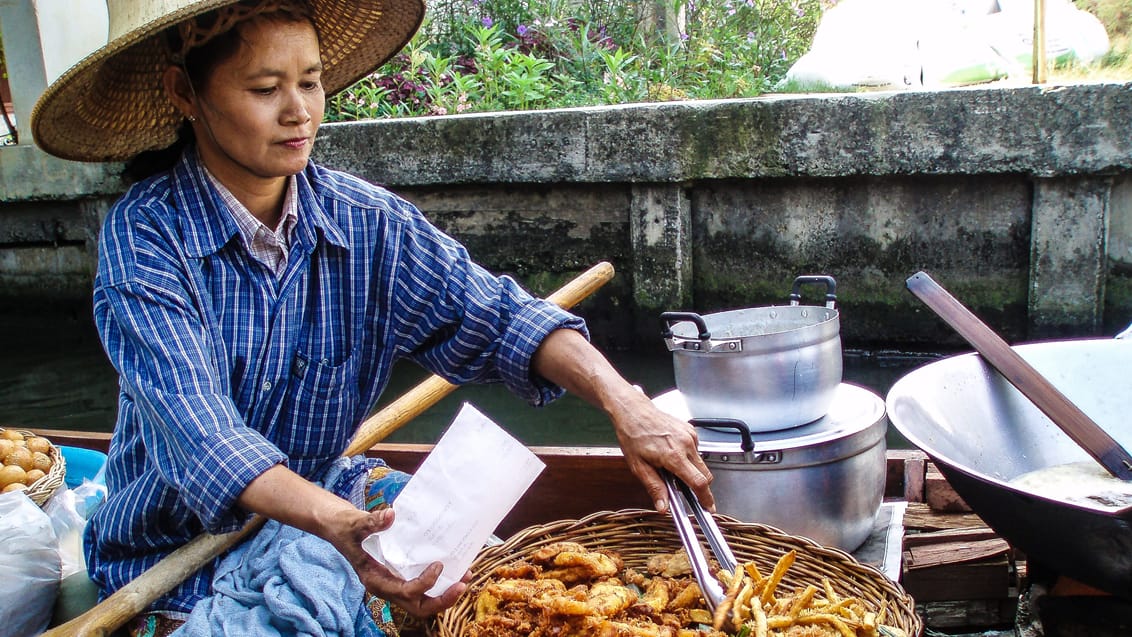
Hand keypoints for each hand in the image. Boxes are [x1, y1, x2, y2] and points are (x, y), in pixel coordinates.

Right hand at [326, 508, 470, 616]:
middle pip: (418, 607)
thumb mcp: (356, 524)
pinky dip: (439, 583)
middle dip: (441, 600)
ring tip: (464, 577)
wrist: (341, 529)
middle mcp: (387, 587)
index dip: (424, 584)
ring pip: (422, 601)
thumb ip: (372, 522)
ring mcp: (395, 583)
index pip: (405, 593)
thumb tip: (390, 516)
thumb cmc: (346, 528)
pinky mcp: (401, 576)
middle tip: (461, 585)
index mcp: (376, 581)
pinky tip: (453, 568)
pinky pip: (422, 588)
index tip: (438, 564)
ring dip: (444, 594)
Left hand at [609, 389, 714, 513]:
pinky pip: (696, 451)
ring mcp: (690, 436)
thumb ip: (654, 488)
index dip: (706, 498)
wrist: (633, 411)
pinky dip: (689, 458)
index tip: (708, 508)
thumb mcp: (639, 467)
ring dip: (692, 470)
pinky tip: (672, 454)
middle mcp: (686, 444)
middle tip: (684, 489)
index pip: (698, 482)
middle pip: (705, 474)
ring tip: (670, 466)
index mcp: (674, 455)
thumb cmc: (633, 435)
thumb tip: (663, 507)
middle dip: (699, 486)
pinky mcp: (691, 430)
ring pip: (701, 463)